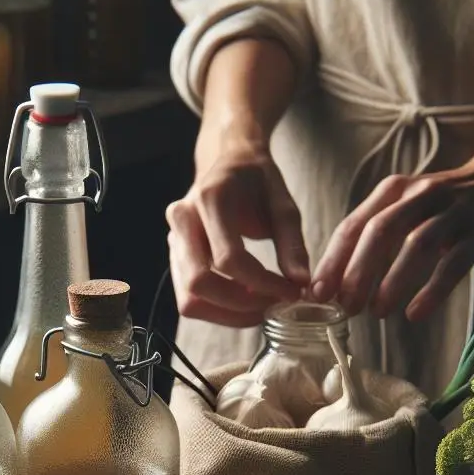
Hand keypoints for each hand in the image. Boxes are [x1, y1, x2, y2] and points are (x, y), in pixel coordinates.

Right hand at [166, 129, 309, 326]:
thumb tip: (301, 284)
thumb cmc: (257, 180)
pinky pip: (189, 299)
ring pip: (189, 300)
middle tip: (274, 305)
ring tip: (260, 306)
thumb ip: (292, 244)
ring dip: (227, 314)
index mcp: (209, 199)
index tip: (290, 292)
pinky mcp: (175, 258)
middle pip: (199, 285)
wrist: (227, 160)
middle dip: (240, 305)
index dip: (262, 284)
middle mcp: (182, 221)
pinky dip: (218, 309)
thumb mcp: (283, 204)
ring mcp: (172, 241)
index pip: (228, 259)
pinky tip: (244, 301)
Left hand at [311, 151, 473, 321]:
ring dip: (392, 282)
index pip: (353, 226)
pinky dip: (433, 290)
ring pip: (417, 245)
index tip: (316, 294)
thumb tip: (333, 284)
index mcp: (392, 192)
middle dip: (357, 273)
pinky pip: (454, 262)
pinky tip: (415, 314)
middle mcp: (419, 195)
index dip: (332, 261)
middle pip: (379, 232)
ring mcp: (453, 211)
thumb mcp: (404, 209)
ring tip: (376, 313)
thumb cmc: (443, 206)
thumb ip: (371, 237)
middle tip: (345, 308)